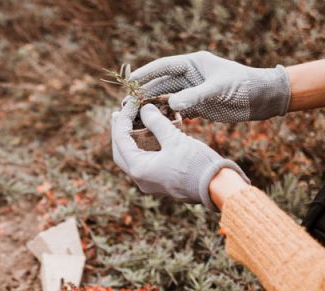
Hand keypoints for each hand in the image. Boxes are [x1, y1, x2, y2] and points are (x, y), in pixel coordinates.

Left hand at [111, 101, 248, 210]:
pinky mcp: (158, 182)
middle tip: (119, 114)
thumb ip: (156, 123)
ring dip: (129, 140)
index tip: (130, 103)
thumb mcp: (175, 139)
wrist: (216, 187)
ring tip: (131, 122)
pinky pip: (143, 162)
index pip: (120, 139)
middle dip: (119, 131)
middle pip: (120, 151)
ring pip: (131, 158)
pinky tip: (146, 136)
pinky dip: (141, 148)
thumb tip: (145, 109)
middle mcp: (139, 178)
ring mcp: (148, 182)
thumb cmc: (196, 163)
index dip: (123, 118)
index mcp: (139, 169)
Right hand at [130, 51, 289, 121]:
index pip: (164, 67)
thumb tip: (171, 104)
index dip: (146, 74)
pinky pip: (175, 111)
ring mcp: (192, 92)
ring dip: (151, 107)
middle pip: (160, 85)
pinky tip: (153, 125)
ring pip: (165, 99)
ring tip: (134, 117)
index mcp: (193, 64)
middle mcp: (189, 77)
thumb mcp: (219, 89)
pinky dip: (165, 117)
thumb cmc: (244, 86)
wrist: (263, 99)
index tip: (130, 82)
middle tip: (126, 105)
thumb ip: (195, 96)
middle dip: (143, 94)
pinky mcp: (196, 106)